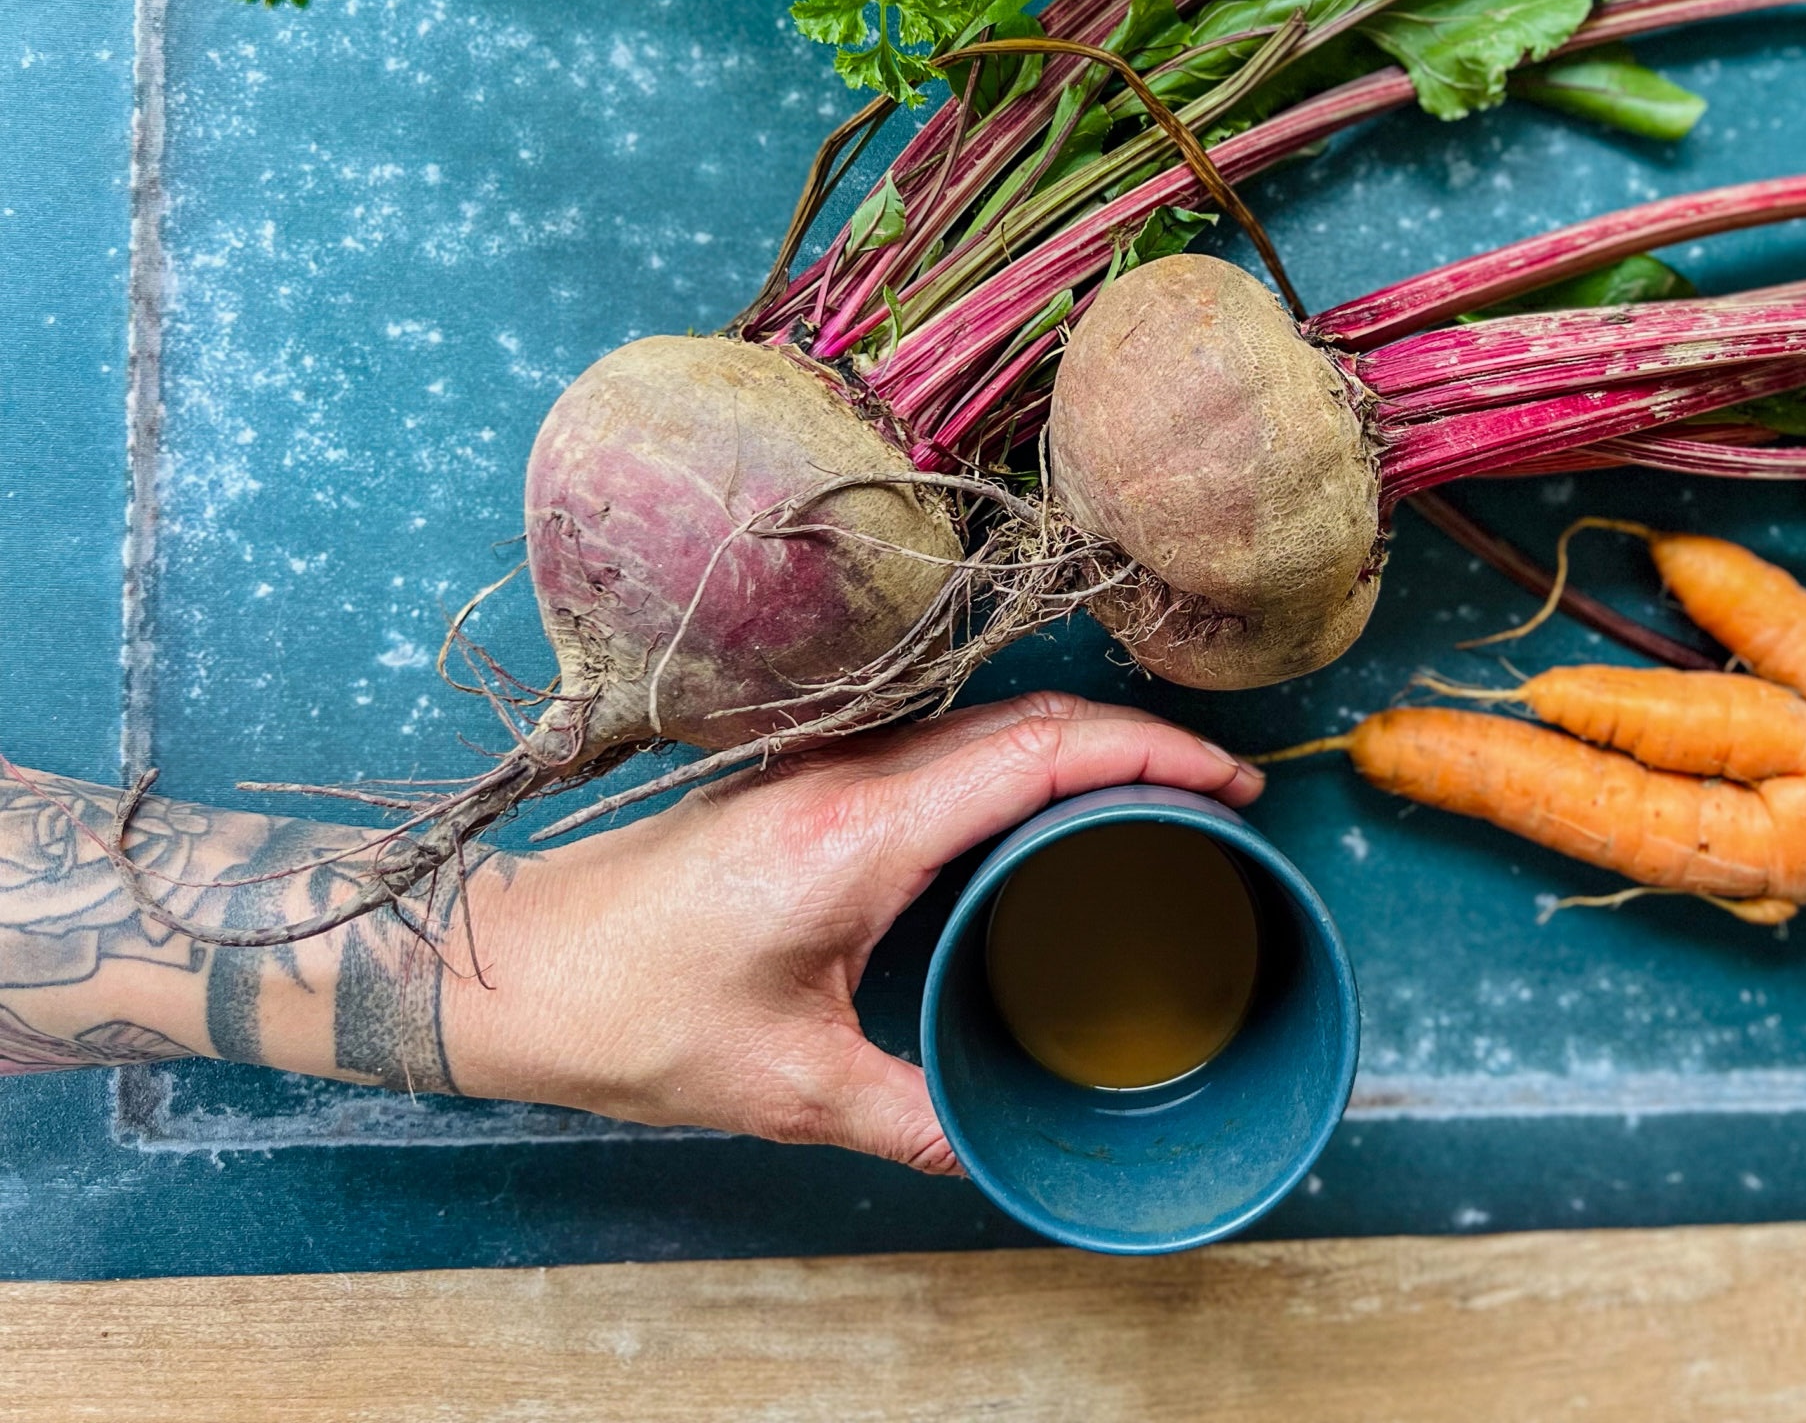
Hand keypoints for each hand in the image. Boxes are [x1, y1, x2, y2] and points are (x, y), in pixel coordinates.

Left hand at [439, 692, 1262, 1171]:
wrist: (515, 967)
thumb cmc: (635, 1014)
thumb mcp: (787, 1088)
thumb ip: (912, 1116)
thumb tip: (1000, 1148)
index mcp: (863, 830)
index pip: (1042, 752)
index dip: (1151, 755)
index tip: (1229, 780)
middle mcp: (851, 774)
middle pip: (1030, 719)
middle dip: (1141, 741)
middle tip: (1221, 792)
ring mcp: (825, 765)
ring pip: (988, 722)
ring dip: (1082, 742)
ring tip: (1156, 793)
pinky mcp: (805, 781)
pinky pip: (944, 744)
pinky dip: (1021, 756)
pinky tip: (1044, 805)